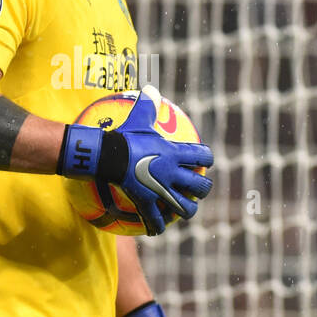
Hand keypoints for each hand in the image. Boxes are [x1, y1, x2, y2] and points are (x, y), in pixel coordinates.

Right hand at [58, 85, 213, 235]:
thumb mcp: (139, 117)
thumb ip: (148, 104)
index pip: (203, 156)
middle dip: (203, 188)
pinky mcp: (148, 203)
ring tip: (185, 210)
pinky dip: (158, 226)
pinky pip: (156, 220)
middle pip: (201, 186)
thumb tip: (150, 88)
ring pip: (186, 207)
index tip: (205, 160)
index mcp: (175, 153)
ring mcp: (162, 190)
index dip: (207, 158)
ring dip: (187, 210)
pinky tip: (157, 229)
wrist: (109, 156)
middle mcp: (173, 173)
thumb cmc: (125, 136)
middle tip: (199, 187)